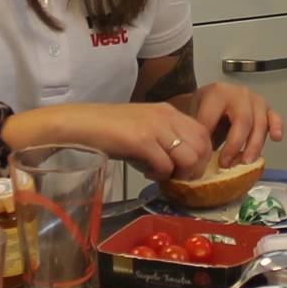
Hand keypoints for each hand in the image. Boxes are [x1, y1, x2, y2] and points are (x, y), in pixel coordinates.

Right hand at [23, 103, 215, 180]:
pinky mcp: (142, 140)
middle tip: (175, 176)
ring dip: (178, 173)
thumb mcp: (145, 128)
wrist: (82, 124)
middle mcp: (167, 116)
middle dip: (193, 169)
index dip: (201, 156)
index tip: (185, 168)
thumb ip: (165, 140)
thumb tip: (180, 164)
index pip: (204, 134)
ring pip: (190, 158)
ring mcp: (155, 127)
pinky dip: (159, 176)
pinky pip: (166, 166)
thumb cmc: (110, 129)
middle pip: (202, 147)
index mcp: (169, 111)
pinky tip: (145, 172)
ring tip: (160, 174)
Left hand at [188, 83, 285, 165]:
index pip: (214, 118)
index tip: (204, 158)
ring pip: (260, 122)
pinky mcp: (267, 108)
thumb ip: (198, 132)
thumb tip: (201, 157)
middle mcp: (239, 94)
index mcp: (217, 93)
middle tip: (226, 164)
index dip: (209, 140)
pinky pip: (275, 117)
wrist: (213, 97)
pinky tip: (276, 138)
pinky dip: (277, 128)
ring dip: (254, 145)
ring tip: (246, 162)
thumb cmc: (204, 110)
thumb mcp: (194, 116)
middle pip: (242, 120)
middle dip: (234, 145)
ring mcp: (255, 100)